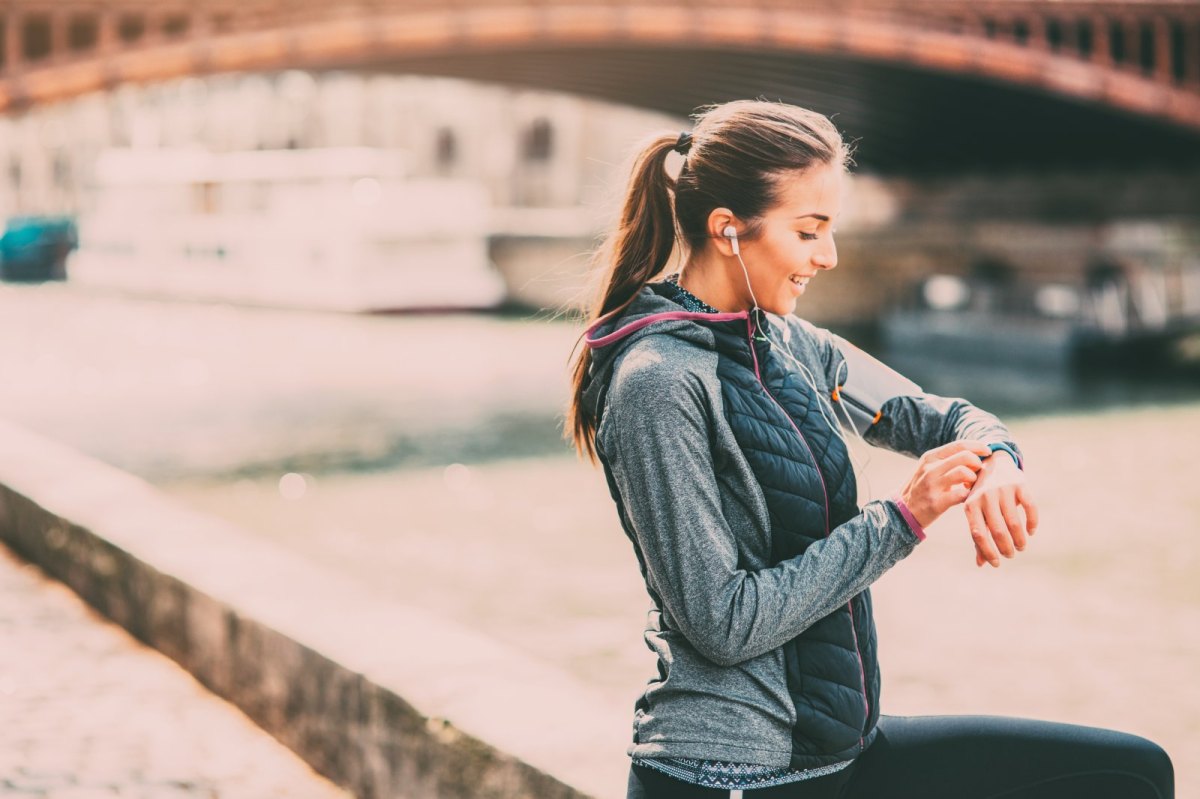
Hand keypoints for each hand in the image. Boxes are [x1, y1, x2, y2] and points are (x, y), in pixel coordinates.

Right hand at [899, 439, 992, 528]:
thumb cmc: (921, 489)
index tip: (987, 452)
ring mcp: (932, 485)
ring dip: (973, 480)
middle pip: (965, 457)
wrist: (902, 512)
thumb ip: (946, 461)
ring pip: (964, 473)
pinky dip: (968, 495)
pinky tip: (965, 496)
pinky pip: (961, 494)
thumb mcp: (928, 469)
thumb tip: (974, 454)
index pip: (959, 445)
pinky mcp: (935, 502)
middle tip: (978, 473)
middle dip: (977, 464)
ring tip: (970, 485)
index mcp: (930, 458)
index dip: (978, 446)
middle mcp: (930, 469)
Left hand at [965, 452, 1038, 567]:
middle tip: (1011, 555)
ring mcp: (1002, 490)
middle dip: (1006, 548)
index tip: (997, 563)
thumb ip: (978, 536)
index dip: (988, 551)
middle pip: (998, 530)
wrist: (992, 463)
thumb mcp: (975, 512)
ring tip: (1021, 547)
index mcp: (970, 505)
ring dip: (1019, 539)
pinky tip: (1030, 531)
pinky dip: (1032, 523)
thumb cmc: (981, 496)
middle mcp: (985, 497)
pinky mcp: (1019, 484)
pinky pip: (1029, 507)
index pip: (978, 534)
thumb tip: (981, 564)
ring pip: (1014, 522)